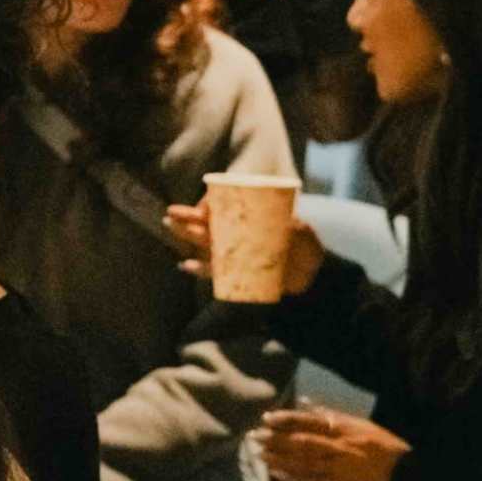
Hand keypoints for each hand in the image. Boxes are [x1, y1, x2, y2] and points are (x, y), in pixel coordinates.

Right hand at [160, 201, 325, 299]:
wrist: (310, 275)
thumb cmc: (304, 247)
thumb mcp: (302, 231)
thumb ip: (295, 227)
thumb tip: (290, 224)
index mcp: (248, 219)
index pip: (224, 208)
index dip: (211, 205)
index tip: (204, 209)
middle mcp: (236, 234)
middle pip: (208, 224)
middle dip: (188, 218)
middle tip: (172, 213)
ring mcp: (233, 253)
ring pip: (205, 244)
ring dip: (187, 236)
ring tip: (171, 226)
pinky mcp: (234, 273)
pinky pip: (213, 272)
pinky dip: (199, 270)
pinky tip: (186, 265)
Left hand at [258, 405, 408, 480]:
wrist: (406, 477)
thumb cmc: (385, 447)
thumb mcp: (361, 424)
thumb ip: (332, 414)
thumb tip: (306, 402)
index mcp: (344, 430)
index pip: (309, 422)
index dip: (286, 420)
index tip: (267, 418)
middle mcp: (338, 448)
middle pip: (301, 443)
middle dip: (275, 440)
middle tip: (254, 437)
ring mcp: (337, 470)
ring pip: (302, 464)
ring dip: (278, 459)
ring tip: (258, 455)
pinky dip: (293, 479)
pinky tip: (277, 475)